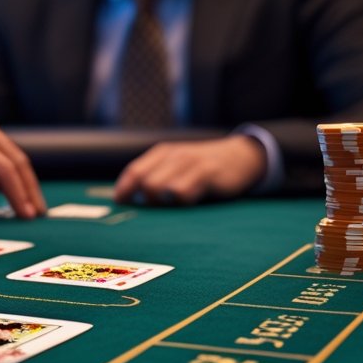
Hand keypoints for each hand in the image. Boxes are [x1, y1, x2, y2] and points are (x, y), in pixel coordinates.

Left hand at [114, 134, 267, 205]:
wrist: (241, 156)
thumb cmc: (204, 167)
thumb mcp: (179, 164)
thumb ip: (158, 175)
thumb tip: (133, 198)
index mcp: (163, 153)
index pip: (134, 171)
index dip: (124, 189)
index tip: (121, 204)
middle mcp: (173, 155)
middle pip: (144, 182)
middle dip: (146, 200)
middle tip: (158, 209)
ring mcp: (190, 163)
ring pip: (159, 187)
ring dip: (162, 203)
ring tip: (175, 204)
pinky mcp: (206, 172)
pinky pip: (182, 192)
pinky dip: (181, 202)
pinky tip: (191, 202)